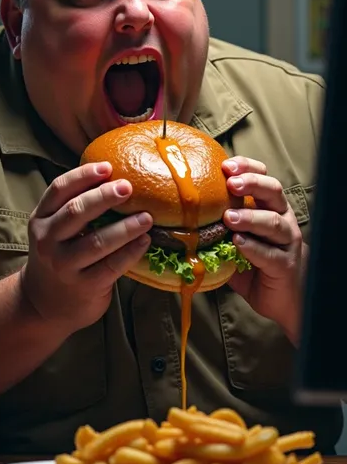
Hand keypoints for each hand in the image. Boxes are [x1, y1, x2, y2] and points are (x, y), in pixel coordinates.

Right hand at [21, 161, 151, 333]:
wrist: (43, 305)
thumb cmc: (59, 256)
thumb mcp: (54, 230)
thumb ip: (74, 208)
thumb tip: (115, 178)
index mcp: (41, 219)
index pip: (59, 190)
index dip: (83, 176)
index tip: (107, 167)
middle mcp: (47, 241)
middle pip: (76, 212)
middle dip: (104, 197)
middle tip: (128, 187)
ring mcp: (64, 265)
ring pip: (96, 242)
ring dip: (125, 227)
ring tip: (146, 217)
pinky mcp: (84, 286)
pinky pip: (111, 266)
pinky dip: (130, 252)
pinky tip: (145, 241)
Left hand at [221, 156, 306, 343]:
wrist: (284, 298)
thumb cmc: (255, 264)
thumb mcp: (233, 239)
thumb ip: (216, 226)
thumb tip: (178, 214)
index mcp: (268, 206)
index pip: (262, 176)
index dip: (247, 167)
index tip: (226, 165)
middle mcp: (281, 218)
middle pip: (272, 191)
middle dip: (251, 183)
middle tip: (230, 183)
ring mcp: (286, 241)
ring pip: (273, 221)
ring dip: (250, 216)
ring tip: (229, 217)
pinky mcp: (286, 265)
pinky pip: (271, 254)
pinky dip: (254, 247)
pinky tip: (238, 243)